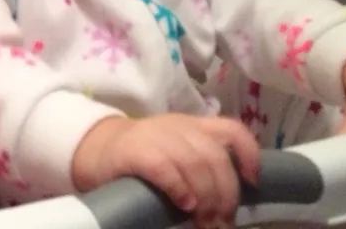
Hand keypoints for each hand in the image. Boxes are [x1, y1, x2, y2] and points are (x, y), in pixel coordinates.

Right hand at [72, 113, 259, 228]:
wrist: (93, 151)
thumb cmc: (141, 160)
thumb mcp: (176, 154)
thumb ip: (202, 166)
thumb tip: (230, 205)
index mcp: (192, 126)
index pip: (232, 130)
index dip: (249, 156)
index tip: (251, 184)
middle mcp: (176, 126)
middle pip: (215, 156)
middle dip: (225, 194)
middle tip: (220, 221)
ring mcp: (154, 136)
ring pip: (194, 163)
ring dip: (205, 198)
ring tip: (203, 221)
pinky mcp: (133, 151)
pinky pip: (165, 168)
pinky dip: (179, 188)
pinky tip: (183, 204)